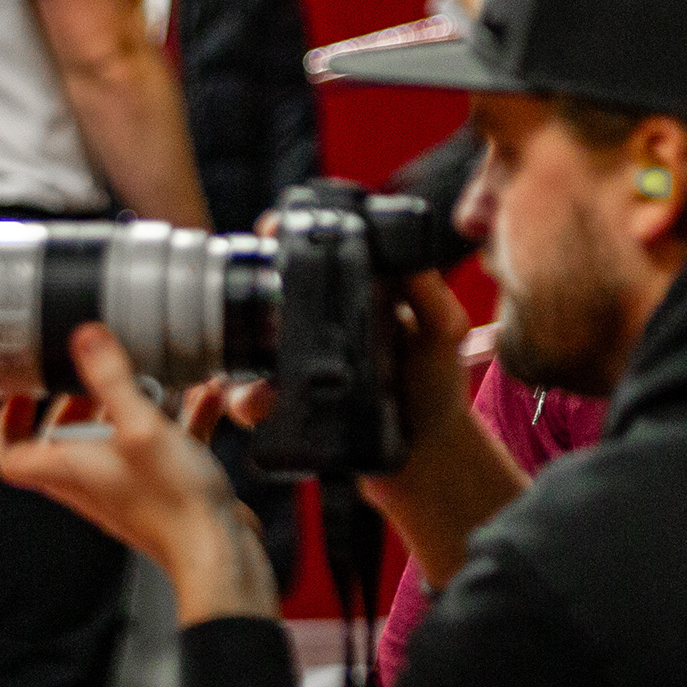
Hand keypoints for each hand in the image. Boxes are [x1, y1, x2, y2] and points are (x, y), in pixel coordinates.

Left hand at [0, 324, 273, 625]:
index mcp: (71, 471)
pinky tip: (204, 401)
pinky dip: (176, 421)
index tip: (21, 391)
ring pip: (112, 441)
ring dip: (131, 407)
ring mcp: (127, 487)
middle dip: (76, 403)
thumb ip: (112, 380)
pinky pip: (158, 448)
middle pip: (62, 443)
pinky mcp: (161, 489)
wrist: (218, 552)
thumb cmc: (174, 502)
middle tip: (93, 377)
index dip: (7, 424)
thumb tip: (84, 338)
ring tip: (157, 380)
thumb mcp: (141, 427)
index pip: (11, 457)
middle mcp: (92, 482)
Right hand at [226, 266, 519, 585]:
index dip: (283, 240)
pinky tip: (262, 407)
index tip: (271, 231)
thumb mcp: (444, 334)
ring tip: (263, 386)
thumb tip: (411, 261)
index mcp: (350, 296)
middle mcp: (317, 327)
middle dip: (243, 297)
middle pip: (263, 300)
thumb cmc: (438, 386)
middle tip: (247, 304)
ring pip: (248, 354)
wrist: (429, 456)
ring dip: (242, 362)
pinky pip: (254, 402)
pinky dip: (248, 403)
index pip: (308, 257)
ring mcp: (299, 368)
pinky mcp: (290, 410)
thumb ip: (432, 299)